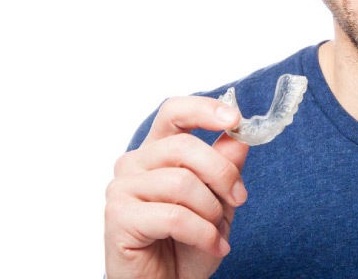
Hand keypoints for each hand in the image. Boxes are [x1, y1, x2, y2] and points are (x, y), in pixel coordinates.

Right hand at [105, 96, 249, 278]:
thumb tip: (239, 137)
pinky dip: (203, 233)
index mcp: (157, 151)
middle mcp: (134, 164)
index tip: (234, 119)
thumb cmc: (187, 245)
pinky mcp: (118, 218)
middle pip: (184, 145)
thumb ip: (225, 166)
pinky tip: (213, 246)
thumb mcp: (219, 201)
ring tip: (217, 232)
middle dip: (222, 173)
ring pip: (182, 182)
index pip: (174, 112)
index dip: (203, 110)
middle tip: (239, 198)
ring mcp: (122, 189)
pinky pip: (174, 216)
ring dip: (211, 211)